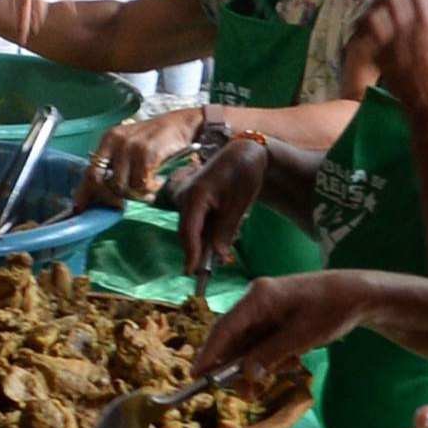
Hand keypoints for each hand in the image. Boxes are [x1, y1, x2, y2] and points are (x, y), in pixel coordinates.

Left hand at [79, 108, 205, 207]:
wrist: (184, 124)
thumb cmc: (157, 140)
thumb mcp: (130, 148)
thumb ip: (116, 166)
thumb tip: (101, 193)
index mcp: (108, 140)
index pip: (90, 171)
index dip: (85, 193)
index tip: (80, 209)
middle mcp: (116, 141)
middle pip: (106, 184)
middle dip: (115, 198)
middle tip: (129, 201)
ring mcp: (131, 146)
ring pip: (124, 187)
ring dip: (139, 193)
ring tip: (150, 187)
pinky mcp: (146, 153)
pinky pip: (142, 184)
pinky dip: (151, 188)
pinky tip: (158, 181)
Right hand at [174, 138, 264, 274]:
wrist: (243, 154)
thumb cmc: (243, 174)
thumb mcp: (239, 204)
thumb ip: (226, 231)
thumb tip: (218, 256)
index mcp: (194, 195)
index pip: (188, 231)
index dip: (190, 253)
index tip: (191, 273)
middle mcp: (184, 197)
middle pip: (189, 233)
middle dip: (202, 251)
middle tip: (220, 265)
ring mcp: (186, 199)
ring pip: (194, 229)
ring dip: (209, 239)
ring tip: (234, 231)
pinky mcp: (192, 202)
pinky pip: (198, 223)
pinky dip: (211, 230)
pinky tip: (230, 223)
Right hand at [192, 268, 377, 382]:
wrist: (358, 295)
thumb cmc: (331, 310)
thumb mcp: (301, 336)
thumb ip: (270, 354)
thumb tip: (246, 374)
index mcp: (259, 297)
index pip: (225, 327)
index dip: (209, 353)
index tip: (197, 375)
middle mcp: (256, 300)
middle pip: (232, 336)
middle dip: (231, 366)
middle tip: (239, 392)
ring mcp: (266, 308)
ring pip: (246, 341)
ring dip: (251, 365)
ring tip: (259, 388)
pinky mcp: (275, 316)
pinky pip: (260, 340)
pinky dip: (265, 357)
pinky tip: (282, 365)